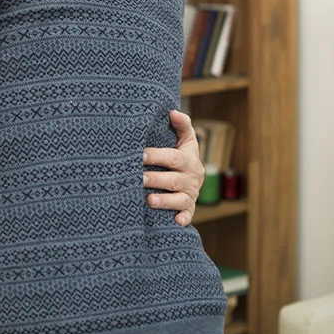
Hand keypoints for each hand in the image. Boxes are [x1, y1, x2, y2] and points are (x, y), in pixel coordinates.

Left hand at [143, 110, 205, 225]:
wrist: (193, 178)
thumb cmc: (181, 156)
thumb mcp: (185, 140)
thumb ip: (182, 126)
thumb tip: (173, 112)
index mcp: (188, 160)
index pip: (173, 157)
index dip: (157, 156)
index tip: (140, 155)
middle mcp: (191, 178)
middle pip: (173, 179)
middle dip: (156, 179)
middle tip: (139, 178)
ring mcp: (190, 195)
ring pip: (179, 199)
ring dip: (165, 200)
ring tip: (149, 200)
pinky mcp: (188, 209)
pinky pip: (188, 215)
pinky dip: (183, 218)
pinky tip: (175, 221)